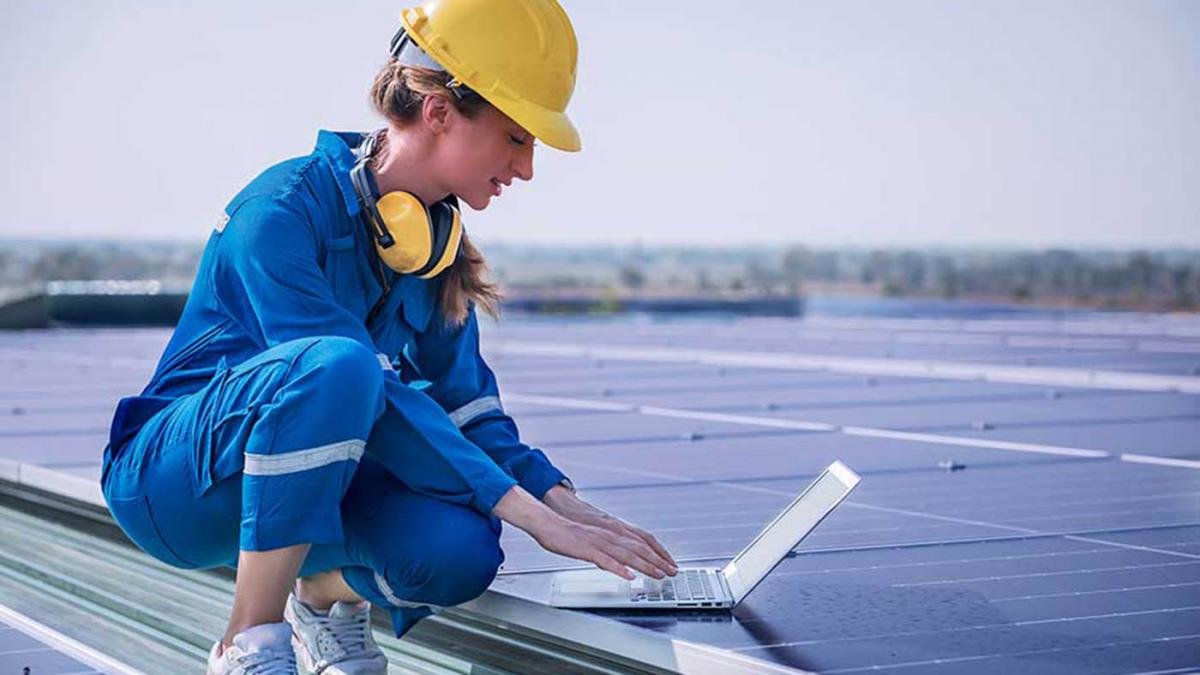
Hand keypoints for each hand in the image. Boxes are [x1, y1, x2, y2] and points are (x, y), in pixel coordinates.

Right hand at [543, 485, 677, 573]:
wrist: (549, 523)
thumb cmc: (569, 531)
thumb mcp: (595, 537)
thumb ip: (610, 547)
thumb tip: (622, 559)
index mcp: (613, 530)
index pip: (643, 539)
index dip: (659, 551)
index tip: (670, 561)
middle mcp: (610, 534)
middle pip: (639, 547)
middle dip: (658, 560)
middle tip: (672, 572)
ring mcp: (600, 541)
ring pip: (627, 554)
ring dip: (645, 565)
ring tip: (658, 574)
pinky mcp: (587, 549)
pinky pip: (605, 560)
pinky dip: (619, 568)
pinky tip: (628, 576)